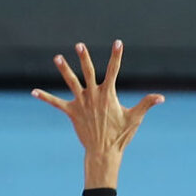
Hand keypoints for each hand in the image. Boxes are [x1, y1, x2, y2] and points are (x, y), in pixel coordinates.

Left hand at [32, 41, 163, 187]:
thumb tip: (161, 97)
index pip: (114, 70)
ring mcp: (81, 103)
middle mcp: (93, 96)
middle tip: (79, 45)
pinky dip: (45, 97)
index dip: (116, 56)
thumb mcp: (135, 118)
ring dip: (64, 70)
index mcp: (108, 94)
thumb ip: (146, 104)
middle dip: (84, 58)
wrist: (104, 152)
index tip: (118, 43)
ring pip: (71, 82)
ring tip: (57, 57)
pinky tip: (33, 91)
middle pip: (88, 72)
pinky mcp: (72, 112)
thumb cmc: (120, 135)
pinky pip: (56, 103)